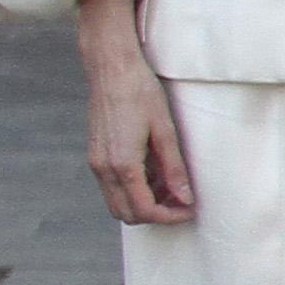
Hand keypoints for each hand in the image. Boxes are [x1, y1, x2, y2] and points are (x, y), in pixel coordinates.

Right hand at [77, 0, 195, 226]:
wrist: (110, 67)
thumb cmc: (140, 93)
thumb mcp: (165, 131)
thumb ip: (174, 169)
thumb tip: (185, 199)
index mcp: (123, 164)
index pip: (145, 210)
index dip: (170, 216)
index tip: (190, 209)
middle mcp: (103, 168)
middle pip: (126, 214)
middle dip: (155, 215)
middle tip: (180, 202)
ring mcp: (95, 161)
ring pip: (116, 203)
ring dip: (142, 203)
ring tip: (168, 187)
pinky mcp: (95, 154)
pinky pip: (111, 186)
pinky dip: (132, 190)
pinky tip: (152, 173)